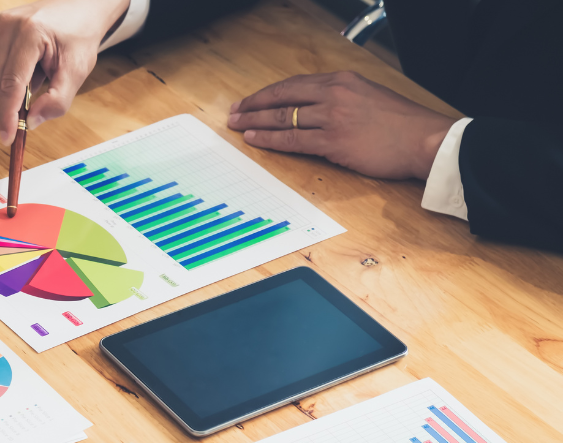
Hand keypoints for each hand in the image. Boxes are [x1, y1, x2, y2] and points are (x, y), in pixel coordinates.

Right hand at [0, 0, 129, 144]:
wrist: (77, 9)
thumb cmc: (77, 37)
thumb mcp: (76, 71)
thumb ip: (57, 101)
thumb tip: (32, 122)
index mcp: (31, 32)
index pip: (12, 83)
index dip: (8, 115)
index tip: (7, 137)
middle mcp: (8, 24)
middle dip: (17, 93)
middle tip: (41, 78)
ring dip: (12, 82)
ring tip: (34, 65)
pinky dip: (6, 71)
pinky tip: (24, 59)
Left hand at [227, 71, 456, 179]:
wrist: (426, 140)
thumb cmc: (402, 125)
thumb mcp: (369, 97)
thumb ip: (341, 99)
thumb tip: (314, 109)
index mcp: (342, 81)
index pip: (294, 84)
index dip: (268, 93)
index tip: (251, 100)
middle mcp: (335, 94)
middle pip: (283, 96)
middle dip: (254, 105)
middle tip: (234, 112)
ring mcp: (333, 118)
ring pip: (284, 118)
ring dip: (256, 122)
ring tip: (237, 126)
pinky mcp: (334, 142)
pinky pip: (292, 140)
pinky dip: (270, 140)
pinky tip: (255, 139)